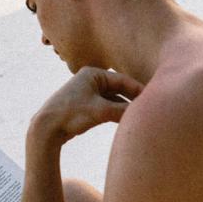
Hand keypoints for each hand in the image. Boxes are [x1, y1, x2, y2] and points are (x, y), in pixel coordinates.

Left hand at [29, 67, 144, 146]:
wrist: (47, 127)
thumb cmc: (71, 114)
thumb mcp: (101, 111)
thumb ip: (123, 110)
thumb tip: (143, 111)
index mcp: (93, 73)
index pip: (123, 80)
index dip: (139, 90)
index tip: (155, 99)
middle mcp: (91, 79)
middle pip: (119, 88)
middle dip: (133, 98)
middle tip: (151, 108)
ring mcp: (88, 92)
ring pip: (114, 98)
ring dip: (125, 107)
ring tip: (141, 115)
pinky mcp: (86, 104)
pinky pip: (107, 106)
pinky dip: (117, 112)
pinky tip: (126, 120)